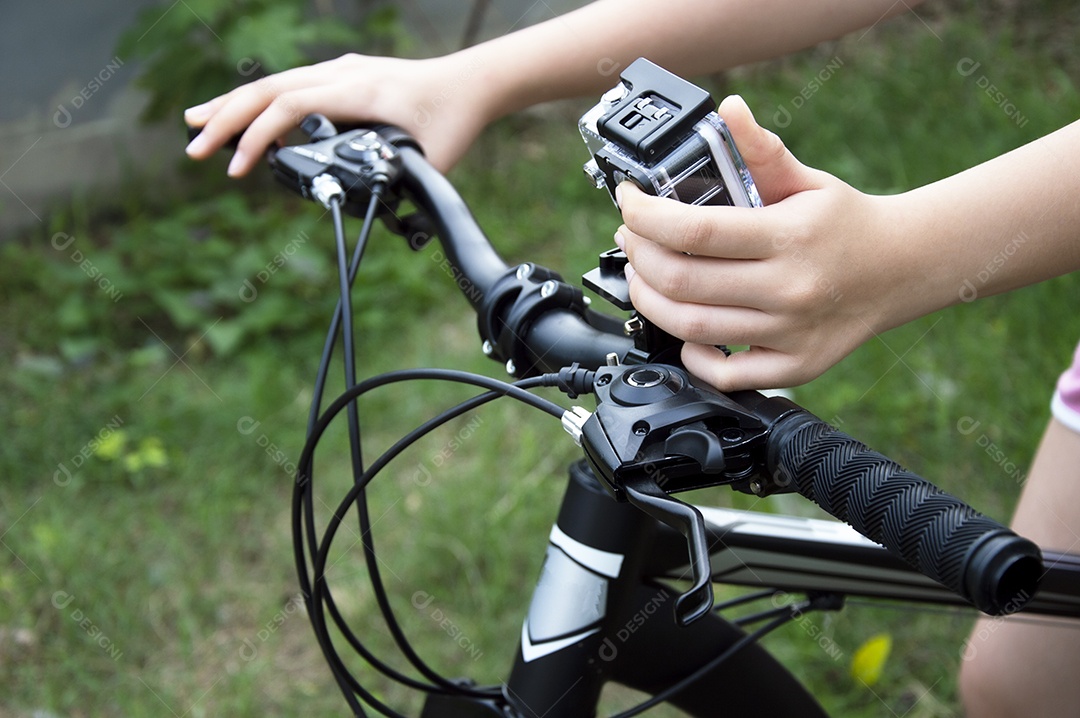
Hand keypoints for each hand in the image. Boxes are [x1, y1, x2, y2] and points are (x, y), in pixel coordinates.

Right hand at [183, 53, 492, 175]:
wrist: (469, 85)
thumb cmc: (451, 121)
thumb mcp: (428, 160)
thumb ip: (396, 181)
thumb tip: (371, 213)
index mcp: (357, 90)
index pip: (289, 107)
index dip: (257, 137)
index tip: (238, 169)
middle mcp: (341, 74)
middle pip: (267, 90)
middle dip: (225, 119)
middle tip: (193, 148)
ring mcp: (338, 72)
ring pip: (273, 84)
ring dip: (233, 106)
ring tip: (197, 125)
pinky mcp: (340, 77)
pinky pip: (289, 86)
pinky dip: (260, 102)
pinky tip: (244, 116)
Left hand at [616, 95, 917, 390]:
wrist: (903, 268)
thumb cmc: (846, 223)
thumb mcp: (806, 179)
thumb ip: (760, 149)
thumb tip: (727, 110)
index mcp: (789, 236)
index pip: (695, 230)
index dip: (646, 216)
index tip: (629, 201)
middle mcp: (789, 288)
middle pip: (682, 282)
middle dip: (638, 257)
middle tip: (630, 238)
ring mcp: (790, 333)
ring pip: (692, 328)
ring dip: (650, 301)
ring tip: (642, 275)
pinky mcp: (795, 366)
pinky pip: (726, 375)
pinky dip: (692, 355)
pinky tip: (685, 330)